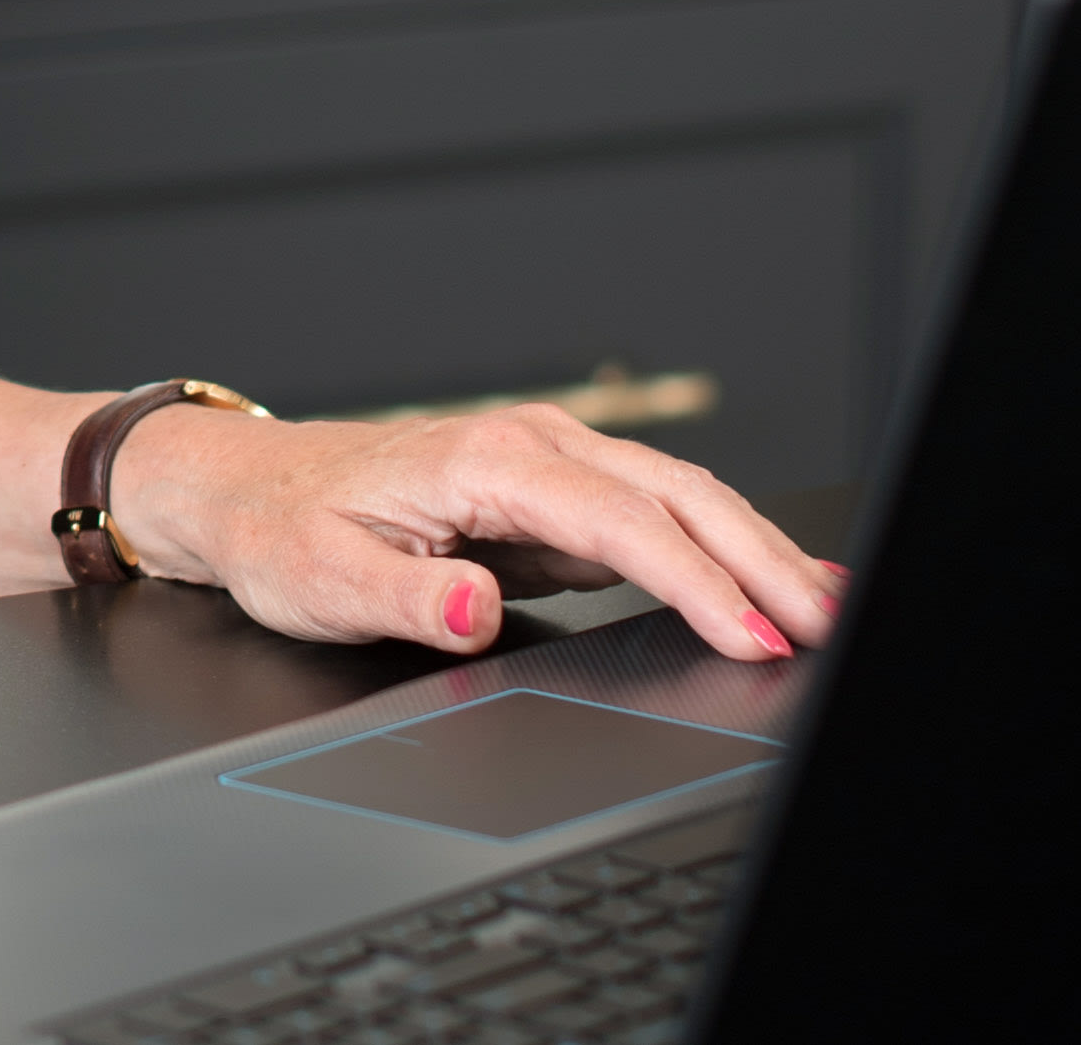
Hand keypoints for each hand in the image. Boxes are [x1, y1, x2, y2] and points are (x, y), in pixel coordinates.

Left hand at [115, 401, 844, 664]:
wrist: (248, 490)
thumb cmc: (283, 529)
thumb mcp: (324, 578)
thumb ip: (407, 598)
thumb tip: (478, 608)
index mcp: (485, 461)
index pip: (620, 523)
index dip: (697, 581)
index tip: (755, 633)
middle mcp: (530, 447)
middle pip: (675, 496)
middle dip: (761, 558)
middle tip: (832, 625)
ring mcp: (548, 465)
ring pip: (679, 498)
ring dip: (756, 548)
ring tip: (828, 604)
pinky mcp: (553, 495)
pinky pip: (655, 516)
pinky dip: (721, 546)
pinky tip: (766, 581)